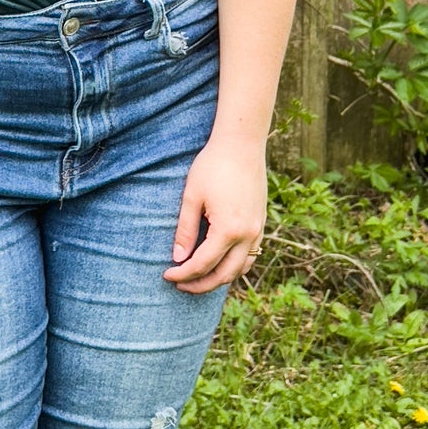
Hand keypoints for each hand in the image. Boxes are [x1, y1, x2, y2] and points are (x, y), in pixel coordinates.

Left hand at [164, 135, 266, 292]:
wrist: (241, 144)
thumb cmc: (212, 166)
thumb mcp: (191, 197)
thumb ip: (185, 230)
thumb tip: (178, 258)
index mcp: (229, 230)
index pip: (203, 264)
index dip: (183, 273)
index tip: (167, 274)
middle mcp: (248, 235)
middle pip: (224, 275)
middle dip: (200, 284)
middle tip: (179, 284)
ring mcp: (258, 230)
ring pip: (241, 269)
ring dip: (220, 278)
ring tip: (198, 278)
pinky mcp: (261, 223)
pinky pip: (251, 255)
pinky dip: (235, 265)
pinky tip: (219, 262)